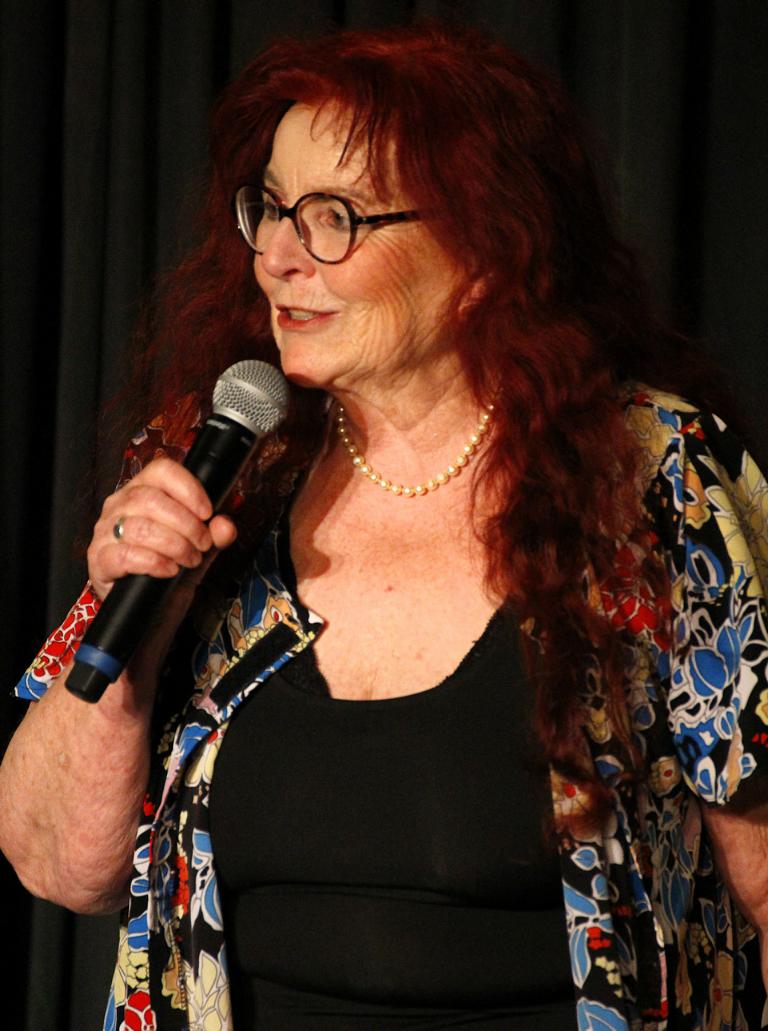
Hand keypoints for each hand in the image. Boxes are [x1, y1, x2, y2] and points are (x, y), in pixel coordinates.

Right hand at [88, 457, 237, 600]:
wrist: (152, 612)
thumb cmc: (172, 573)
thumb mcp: (200, 551)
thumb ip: (215, 537)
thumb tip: (225, 525)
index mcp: (142, 492)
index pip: (161, 471)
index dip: (188, 488)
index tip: (207, 512)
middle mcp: (118, 506)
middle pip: (149, 498)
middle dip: (186, 523)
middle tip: (203, 544)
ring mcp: (104, 533)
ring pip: (139, 527)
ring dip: (174, 544)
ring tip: (190, 560)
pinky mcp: (98, 562)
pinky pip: (124, 556)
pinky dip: (154, 562)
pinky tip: (169, 570)